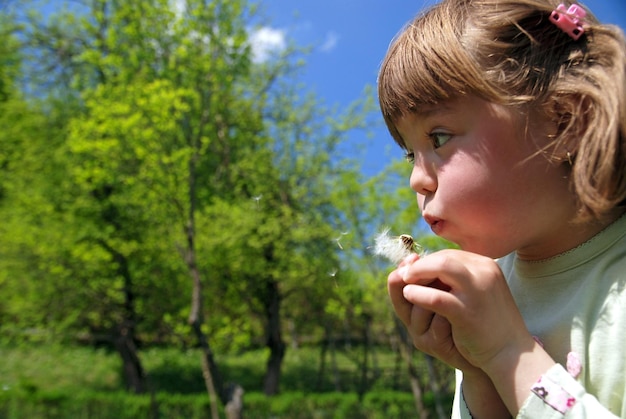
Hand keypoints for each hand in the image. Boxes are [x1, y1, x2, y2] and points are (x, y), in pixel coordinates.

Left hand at [396, 249, 532, 370]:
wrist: (512, 354)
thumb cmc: (487, 324)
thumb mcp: (473, 294)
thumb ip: (453, 280)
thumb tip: (419, 266)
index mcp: (486, 266)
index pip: (449, 255)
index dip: (427, 262)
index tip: (412, 271)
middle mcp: (484, 272)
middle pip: (443, 257)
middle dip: (419, 265)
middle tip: (404, 274)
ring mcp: (477, 291)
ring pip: (441, 267)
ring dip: (417, 273)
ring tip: (404, 282)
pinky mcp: (468, 312)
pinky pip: (436, 297)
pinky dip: (418, 294)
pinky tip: (408, 295)